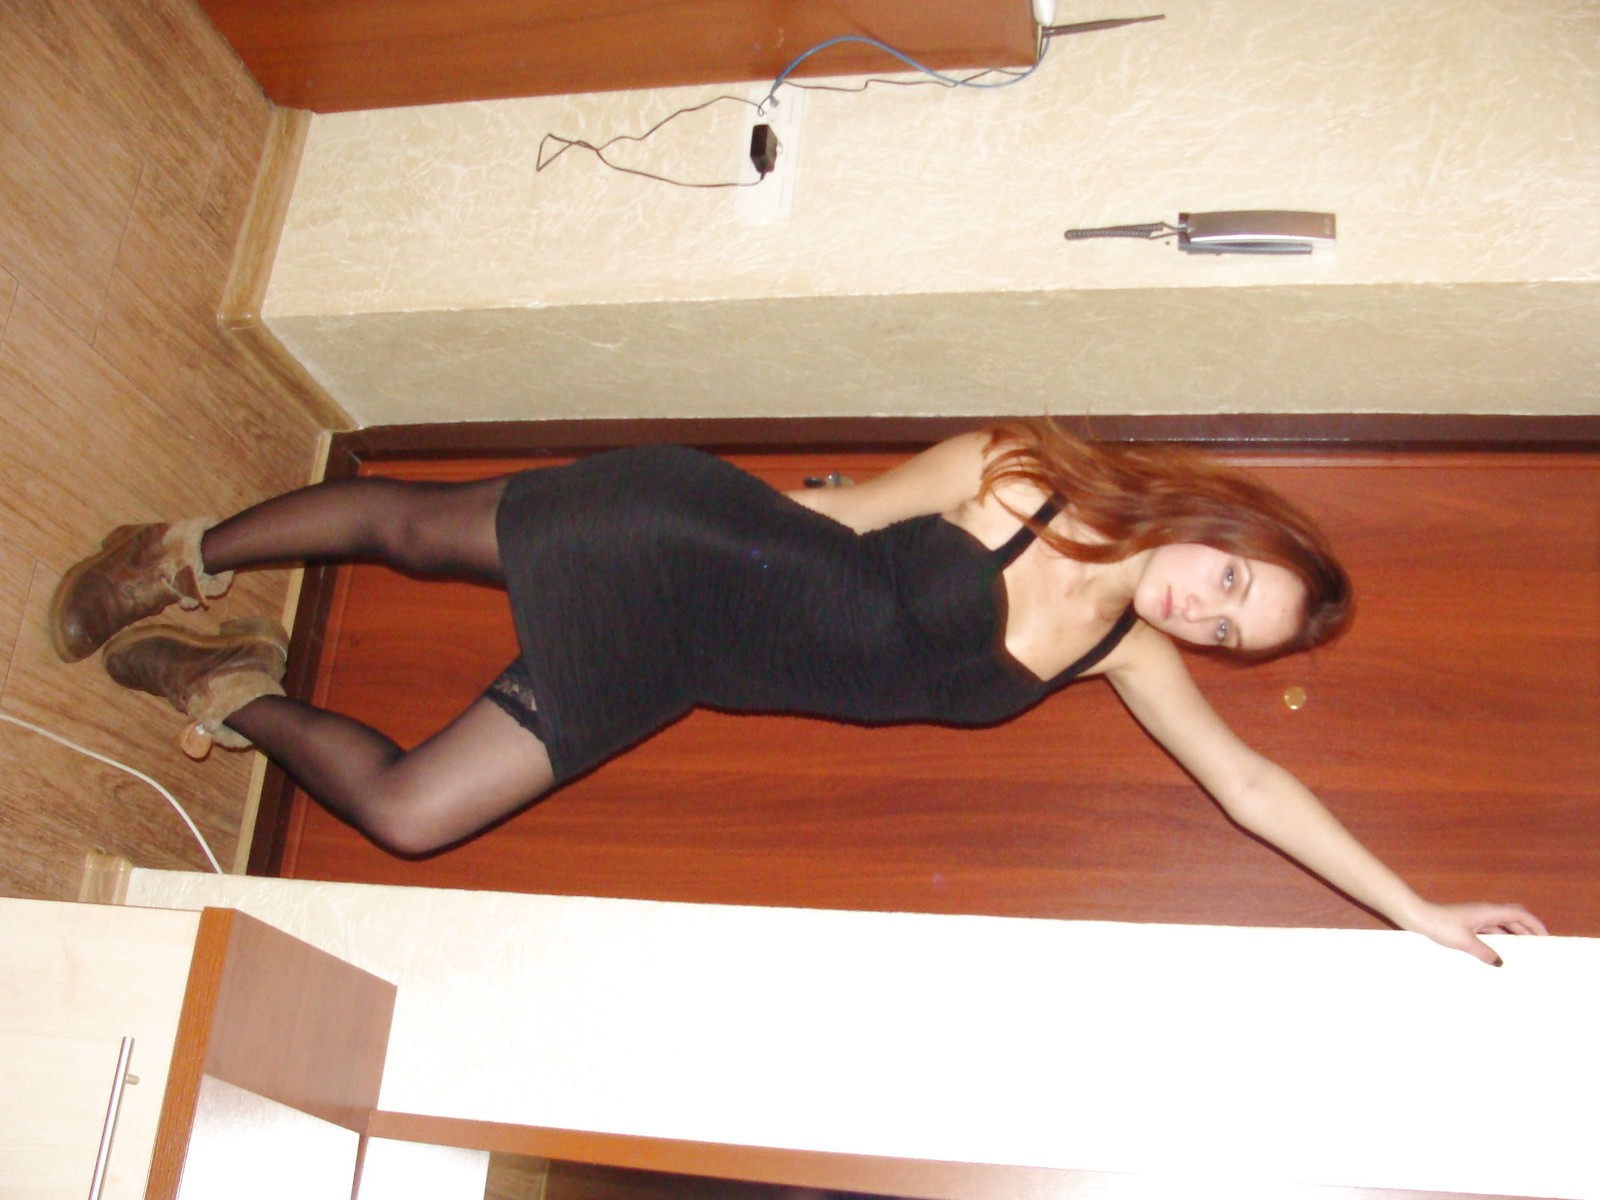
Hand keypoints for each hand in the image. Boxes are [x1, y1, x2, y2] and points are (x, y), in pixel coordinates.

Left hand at [1408, 900, 1548, 965]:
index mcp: (1489, 911)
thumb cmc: (1440, 925)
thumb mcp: (1465, 942)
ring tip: (1522, 954)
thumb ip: (1485, 953)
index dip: (1535, 925)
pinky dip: (1498, 940)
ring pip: (1501, 925)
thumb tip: (1501, 963)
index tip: (1547, 939)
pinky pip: (1489, 931)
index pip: (1520, 914)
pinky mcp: (1467, 924)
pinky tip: (1497, 954)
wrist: (1417, 917)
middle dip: (1527, 931)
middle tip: (1538, 948)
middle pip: (1514, 918)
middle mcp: (1485, 912)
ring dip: (1513, 937)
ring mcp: (1476, 917)